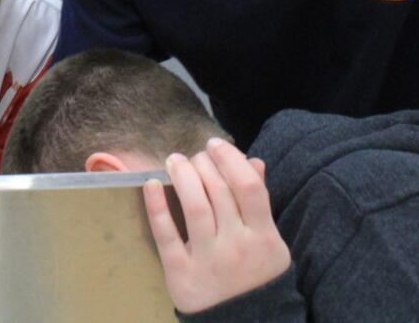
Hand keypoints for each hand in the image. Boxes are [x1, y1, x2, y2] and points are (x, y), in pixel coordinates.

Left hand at [143, 137, 290, 313]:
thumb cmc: (254, 274)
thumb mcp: (268, 242)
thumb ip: (259, 203)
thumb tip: (254, 161)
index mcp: (264, 237)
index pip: (248, 187)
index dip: (230, 159)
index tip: (214, 145)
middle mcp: (238, 247)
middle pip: (219, 191)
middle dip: (203, 163)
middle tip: (194, 156)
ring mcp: (209, 260)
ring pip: (195, 206)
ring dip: (182, 175)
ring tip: (174, 161)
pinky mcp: (181, 273)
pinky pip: (166, 234)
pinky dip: (156, 206)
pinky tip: (150, 184)